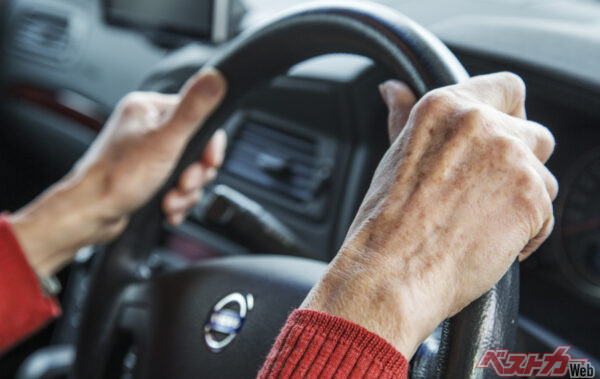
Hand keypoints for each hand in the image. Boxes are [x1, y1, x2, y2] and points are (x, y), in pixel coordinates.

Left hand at [9, 69, 226, 276]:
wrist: (90, 216)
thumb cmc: (117, 179)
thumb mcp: (165, 141)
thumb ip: (193, 110)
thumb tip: (214, 77)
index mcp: (149, 109)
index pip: (199, 118)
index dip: (208, 146)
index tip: (208, 163)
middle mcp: (146, 129)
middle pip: (196, 149)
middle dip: (195, 175)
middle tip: (184, 184)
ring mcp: (145, 155)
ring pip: (188, 171)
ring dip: (186, 192)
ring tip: (171, 200)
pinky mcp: (146, 178)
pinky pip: (175, 186)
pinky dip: (177, 200)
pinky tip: (169, 208)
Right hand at [301, 72, 556, 358]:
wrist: (390, 271)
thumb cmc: (385, 223)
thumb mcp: (394, 156)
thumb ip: (404, 116)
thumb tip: (394, 88)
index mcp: (444, 107)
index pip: (507, 88)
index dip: (512, 114)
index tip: (503, 137)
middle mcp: (480, 122)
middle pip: (534, 134)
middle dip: (519, 166)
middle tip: (484, 196)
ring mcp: (509, 157)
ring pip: (544, 176)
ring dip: (522, 201)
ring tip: (480, 225)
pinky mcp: (530, 195)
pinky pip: (547, 213)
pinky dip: (527, 233)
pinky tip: (490, 244)